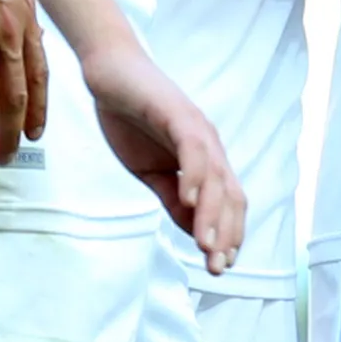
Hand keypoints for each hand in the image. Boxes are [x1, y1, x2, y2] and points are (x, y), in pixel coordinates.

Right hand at [79, 38, 242, 274]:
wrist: (110, 74)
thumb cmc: (130, 120)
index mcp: (206, 161)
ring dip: (212, 215)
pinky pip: (192, 149)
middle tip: (216, 267)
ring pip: (215, 178)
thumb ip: (174, 199)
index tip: (220, 266)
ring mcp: (197, 130)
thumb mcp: (152, 172)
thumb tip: (195, 232)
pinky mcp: (177, 114)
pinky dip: (194, 176)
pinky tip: (188, 201)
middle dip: (225, 235)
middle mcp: (210, 147)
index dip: (228, 235)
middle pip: (230, 196)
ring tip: (205, 246)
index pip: (228, 204)